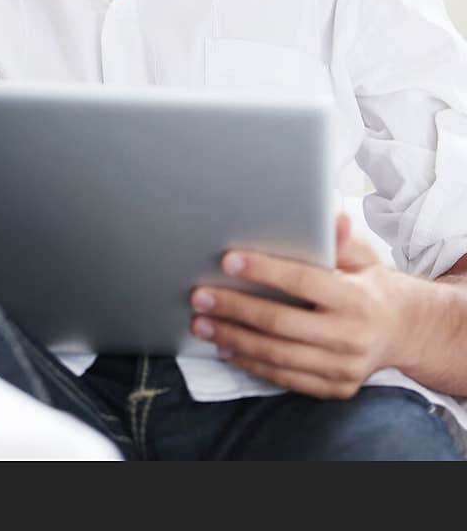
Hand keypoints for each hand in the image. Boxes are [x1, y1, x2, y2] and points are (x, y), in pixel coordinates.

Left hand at [188, 213, 417, 398]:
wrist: (403, 331)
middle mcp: (350, 336)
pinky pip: (285, 379)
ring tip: (202, 324)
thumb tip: (331, 215)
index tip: (227, 259)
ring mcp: (343, 367)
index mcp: (357, 298)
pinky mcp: (334, 388)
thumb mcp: (364, 257)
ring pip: (278, 356)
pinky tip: (226, 348)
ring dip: (234, 339)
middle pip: (282, 323)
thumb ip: (342, 240)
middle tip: (200, 296)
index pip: (303, 281)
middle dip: (235, 309)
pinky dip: (252, 364)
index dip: (264, 270)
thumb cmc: (370, 284)